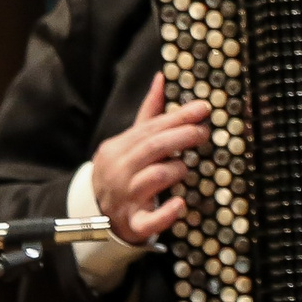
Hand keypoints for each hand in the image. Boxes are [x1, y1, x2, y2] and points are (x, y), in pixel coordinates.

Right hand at [90, 72, 210, 244]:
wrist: (97, 214)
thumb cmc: (123, 171)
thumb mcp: (130, 141)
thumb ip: (149, 113)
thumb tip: (162, 78)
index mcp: (117, 149)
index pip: (150, 129)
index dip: (178, 117)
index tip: (203, 108)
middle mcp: (118, 171)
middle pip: (152, 148)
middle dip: (181, 137)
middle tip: (204, 131)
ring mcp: (124, 198)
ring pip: (155, 177)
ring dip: (177, 169)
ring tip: (187, 167)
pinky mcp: (133, 223)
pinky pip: (150, 220)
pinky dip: (166, 213)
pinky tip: (180, 204)